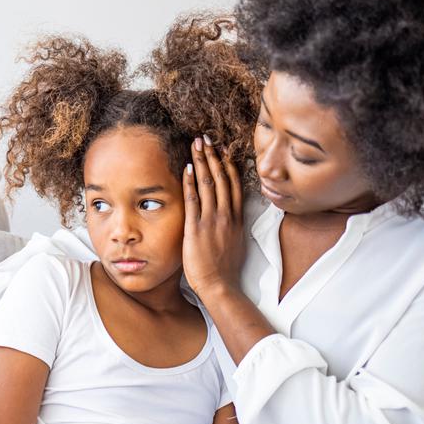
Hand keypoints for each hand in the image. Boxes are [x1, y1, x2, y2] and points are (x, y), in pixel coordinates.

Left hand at [182, 136, 246, 300]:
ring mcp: (212, 220)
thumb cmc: (225, 269)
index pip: (233, 185)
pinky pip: (193, 199)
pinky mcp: (196, 227)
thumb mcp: (235, 243)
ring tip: (196, 144)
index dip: (227, 165)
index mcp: (236, 219)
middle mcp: (226, 215)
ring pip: (208, 183)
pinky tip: (187, 168)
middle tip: (206, 138)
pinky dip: (190, 181)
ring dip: (202, 161)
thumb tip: (228, 217)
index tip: (222, 150)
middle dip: (213, 156)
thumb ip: (231, 227)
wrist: (220, 286)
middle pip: (221, 178)